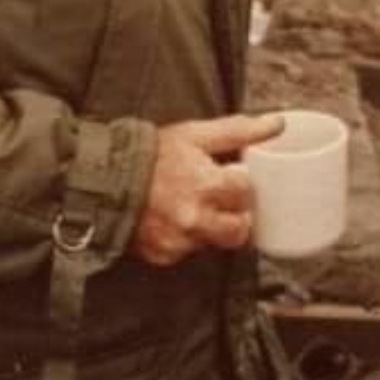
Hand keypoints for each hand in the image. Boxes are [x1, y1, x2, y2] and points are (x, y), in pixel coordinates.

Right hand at [131, 113, 284, 265]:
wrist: (103, 180)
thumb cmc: (151, 154)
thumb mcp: (195, 134)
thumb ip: (239, 130)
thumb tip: (276, 124)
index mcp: (206, 185)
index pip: (247, 192)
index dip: (239, 182)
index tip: (229, 176)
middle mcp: (196, 218)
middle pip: (240, 229)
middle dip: (235, 214)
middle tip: (220, 198)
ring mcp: (179, 241)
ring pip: (215, 242)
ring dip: (211, 227)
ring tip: (194, 206)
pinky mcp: (164, 255)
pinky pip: (188, 252)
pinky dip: (186, 238)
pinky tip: (174, 219)